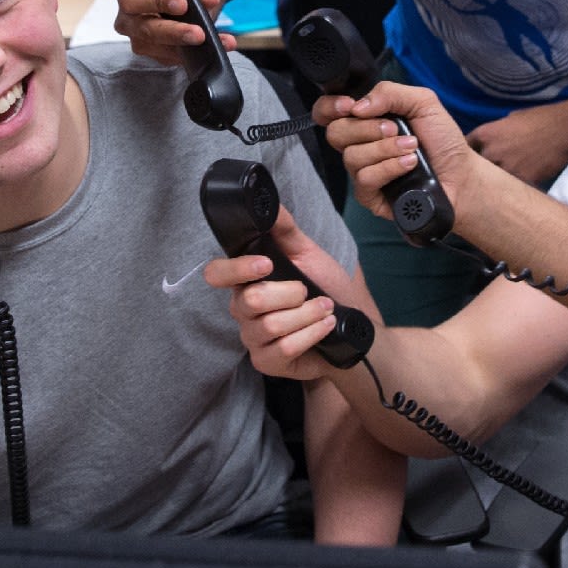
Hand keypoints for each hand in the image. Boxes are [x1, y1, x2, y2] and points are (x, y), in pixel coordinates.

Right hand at [110, 0, 238, 66]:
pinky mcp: (159, 56)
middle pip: (145, 30)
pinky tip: (222, 44)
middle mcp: (129, 21)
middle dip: (173, 32)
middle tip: (198, 32)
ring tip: (213, 39)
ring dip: (188, 45)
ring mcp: (142, 41)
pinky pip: (178, 57)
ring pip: (160, 48)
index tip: (182, 4)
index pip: (134, 0)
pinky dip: (201, 52)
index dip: (156, 2)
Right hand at [203, 204, 363, 381]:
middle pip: (250, 300)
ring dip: (306, 314)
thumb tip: (270, 204)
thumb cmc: (325, 289)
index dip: (237, 269)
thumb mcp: (308, 254)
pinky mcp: (267, 363)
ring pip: (270, 325)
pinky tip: (325, 326)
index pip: (217, 274)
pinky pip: (283, 348)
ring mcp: (253, 339)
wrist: (351, 327)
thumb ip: (285, 230)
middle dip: (290, 293)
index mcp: (246, 281)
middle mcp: (243, 311)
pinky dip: (311, 333)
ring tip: (324, 308)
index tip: (267, 264)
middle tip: (309, 291)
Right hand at [320, 80, 485, 225]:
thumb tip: (356, 107)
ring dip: (385, 149)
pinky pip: (365, 179)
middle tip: (395, 129)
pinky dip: (389, 168)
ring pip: (351, 157)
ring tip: (412, 148)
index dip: (329, 107)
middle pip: (335, 133)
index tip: (349, 106)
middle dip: (367, 128)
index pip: (327, 112)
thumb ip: (390, 93)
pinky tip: (409, 164)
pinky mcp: (370, 196)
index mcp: (366, 120)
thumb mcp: (422, 102)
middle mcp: (359, 145)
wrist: (461, 174)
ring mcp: (362, 171)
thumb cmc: (442, 140)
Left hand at [465, 101, 567, 186]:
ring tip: (500, 184)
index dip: (467, 154)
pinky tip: (517, 188)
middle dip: (478, 171)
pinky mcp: (524, 180)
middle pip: (474, 169)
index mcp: (486, 134)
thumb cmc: (540, 118)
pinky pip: (513, 188)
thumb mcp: (511, 119)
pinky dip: (514, 188)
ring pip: (492, 182)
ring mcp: (507, 168)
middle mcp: (492, 152)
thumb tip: (489, 142)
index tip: (469, 159)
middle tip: (482, 175)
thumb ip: (495, 132)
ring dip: (495, 183)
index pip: (465, 149)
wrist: (566, 127)